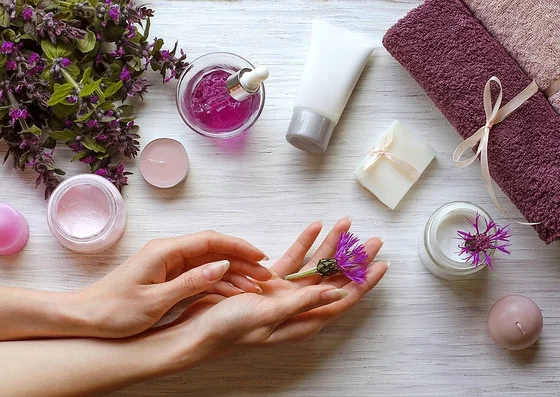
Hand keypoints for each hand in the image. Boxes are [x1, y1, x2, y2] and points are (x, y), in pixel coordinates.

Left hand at [71, 231, 271, 337]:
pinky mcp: (168, 276)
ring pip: (209, 262)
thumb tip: (221, 266)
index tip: (259, 256)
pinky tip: (233, 291)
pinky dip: (218, 282)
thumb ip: (190, 282)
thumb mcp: (155, 301)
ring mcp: (169, 264)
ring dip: (233, 272)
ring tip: (255, 286)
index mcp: (165, 252)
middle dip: (241, 261)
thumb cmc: (113, 311)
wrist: (85, 318)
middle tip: (264, 276)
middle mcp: (169, 252)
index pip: (210, 241)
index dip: (238, 247)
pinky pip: (199, 274)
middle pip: (214, 250)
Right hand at [158, 218, 387, 360]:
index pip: (343, 298)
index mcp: (303, 318)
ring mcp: (284, 293)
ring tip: (345, 224)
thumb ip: (303, 302)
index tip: (381, 265)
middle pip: (334, 279)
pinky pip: (291, 259)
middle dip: (353, 259)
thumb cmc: (229, 330)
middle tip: (372, 239)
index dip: (363, 282)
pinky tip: (313, 227)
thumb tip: (338, 292)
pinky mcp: (269, 283)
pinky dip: (302, 243)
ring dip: (330, 245)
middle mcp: (299, 306)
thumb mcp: (268, 316)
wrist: (197, 331)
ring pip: (315, 265)